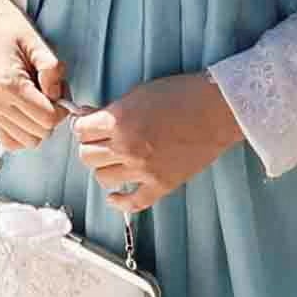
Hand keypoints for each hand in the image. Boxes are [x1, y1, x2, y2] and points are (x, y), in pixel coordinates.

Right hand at [0, 0, 73, 151]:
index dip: (62, 108)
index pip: (47, 119)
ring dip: (38, 125)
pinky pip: (9, 139)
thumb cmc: (7, 25)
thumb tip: (59, 95)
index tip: (60, 91)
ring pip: (26, 141)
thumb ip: (52, 69)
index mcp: (9, 84)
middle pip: (38, 134)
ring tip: (39, 99)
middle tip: (51, 93)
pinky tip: (28, 111)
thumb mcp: (36, 40)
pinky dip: (23, 132)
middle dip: (52, 116)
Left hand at [68, 71, 238, 214]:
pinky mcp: (161, 184)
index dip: (83, 126)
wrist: (216, 110)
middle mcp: (127, 148)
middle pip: (87, 156)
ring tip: (112, 160)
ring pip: (103, 178)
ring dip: (104, 168)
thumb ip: (111, 109)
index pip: (81, 131)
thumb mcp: (139, 93)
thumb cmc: (181, 95)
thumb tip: (87, 117)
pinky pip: (133, 203)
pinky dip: (120, 202)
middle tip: (100, 141)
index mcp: (119, 121)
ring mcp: (144, 170)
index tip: (88, 125)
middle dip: (90, 147)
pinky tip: (115, 196)